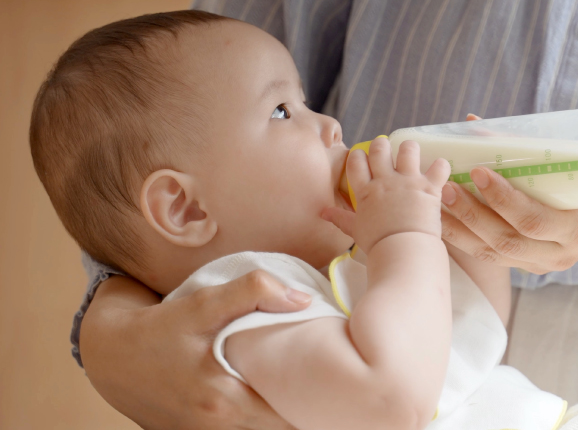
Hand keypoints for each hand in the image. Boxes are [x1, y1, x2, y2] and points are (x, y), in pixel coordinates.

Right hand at [81, 272, 310, 429]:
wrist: (109, 354)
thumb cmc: (158, 329)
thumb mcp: (201, 304)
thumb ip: (252, 292)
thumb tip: (303, 300)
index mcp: (223, 403)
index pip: (289, 418)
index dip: (316, 402)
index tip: (337, 382)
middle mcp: (217, 429)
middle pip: (279, 429)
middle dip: (305, 410)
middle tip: (330, 385)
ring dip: (283, 414)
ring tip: (306, 391)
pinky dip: (260, 418)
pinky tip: (272, 396)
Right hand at [322, 137, 450, 253]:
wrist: (402, 251)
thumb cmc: (377, 244)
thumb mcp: (355, 230)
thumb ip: (341, 218)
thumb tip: (323, 213)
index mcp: (366, 191)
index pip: (356, 162)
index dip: (358, 155)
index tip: (362, 158)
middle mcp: (386, 181)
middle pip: (379, 148)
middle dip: (382, 145)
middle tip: (386, 151)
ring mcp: (408, 181)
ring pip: (408, 148)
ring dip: (410, 149)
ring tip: (411, 156)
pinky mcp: (429, 187)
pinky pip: (439, 166)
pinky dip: (441, 166)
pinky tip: (439, 170)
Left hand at [437, 112, 577, 273]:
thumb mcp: (566, 165)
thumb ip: (522, 147)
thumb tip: (472, 122)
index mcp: (577, 228)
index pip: (533, 219)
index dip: (503, 199)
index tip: (477, 171)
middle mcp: (558, 254)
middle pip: (507, 239)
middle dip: (472, 213)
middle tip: (447, 187)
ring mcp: (540, 266)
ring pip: (492, 254)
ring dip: (460, 228)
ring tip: (437, 203)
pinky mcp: (524, 269)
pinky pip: (489, 257)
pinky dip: (463, 238)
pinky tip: (443, 221)